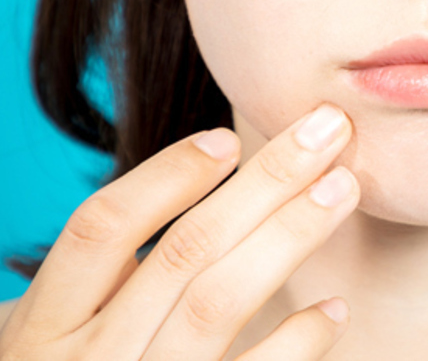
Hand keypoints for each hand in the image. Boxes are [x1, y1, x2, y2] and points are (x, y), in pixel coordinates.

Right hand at [0, 103, 358, 359]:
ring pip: (221, 303)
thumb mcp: (60, 327)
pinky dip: (297, 343)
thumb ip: (103, 270)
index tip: (230, 137)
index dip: (167, 177)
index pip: (102, 228)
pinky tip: (334, 308)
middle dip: (266, 181)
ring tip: (343, 186)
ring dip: (291, 236)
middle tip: (327, 129)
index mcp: (44, 326)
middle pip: (186, 252)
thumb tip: (196, 171)